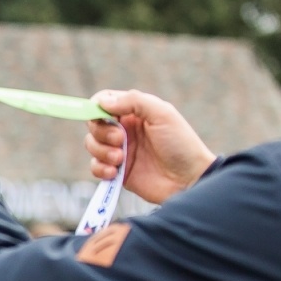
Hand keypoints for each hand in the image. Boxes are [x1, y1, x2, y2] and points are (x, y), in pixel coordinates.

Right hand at [86, 89, 215, 204]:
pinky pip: (95, 167)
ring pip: (92, 145)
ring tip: (120, 159)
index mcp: (134, 113)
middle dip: (102, 132)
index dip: (96, 107)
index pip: (104, 102)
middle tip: (120, 140)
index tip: (100, 116)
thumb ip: (134, 101)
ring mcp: (119, 151)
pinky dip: (100, 169)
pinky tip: (114, 173)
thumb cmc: (180, 144)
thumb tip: (103, 102)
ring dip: (101, 152)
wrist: (188, 179)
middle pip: (94, 124)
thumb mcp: (162, 114)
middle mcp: (124, 130)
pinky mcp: (117, 172)